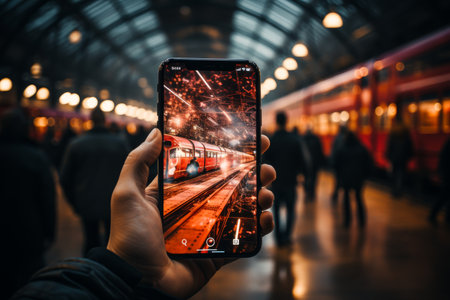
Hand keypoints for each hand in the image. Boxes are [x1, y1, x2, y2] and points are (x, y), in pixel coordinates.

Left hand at [107, 129, 275, 298]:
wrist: (138, 281)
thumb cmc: (129, 238)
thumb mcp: (127, 194)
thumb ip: (138, 162)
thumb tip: (155, 131)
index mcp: (178, 192)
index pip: (208, 166)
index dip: (228, 153)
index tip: (247, 140)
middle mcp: (198, 206)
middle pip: (231, 185)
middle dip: (252, 173)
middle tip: (265, 166)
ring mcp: (210, 228)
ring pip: (243, 208)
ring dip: (260, 197)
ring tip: (266, 193)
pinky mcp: (219, 251)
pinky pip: (245, 237)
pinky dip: (260, 227)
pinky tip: (265, 218)